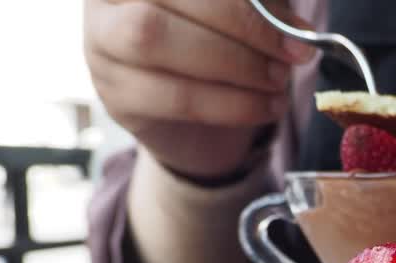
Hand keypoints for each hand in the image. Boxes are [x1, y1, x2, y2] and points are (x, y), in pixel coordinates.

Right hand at [83, 0, 314, 179]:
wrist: (189, 118)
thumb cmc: (214, 43)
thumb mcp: (236, 13)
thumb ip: (257, 4)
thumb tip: (293, 22)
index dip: (241, 1)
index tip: (294, 23)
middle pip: (163, 1)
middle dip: (242, 25)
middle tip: (294, 52)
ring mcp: (101, 44)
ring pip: (154, 41)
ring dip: (234, 65)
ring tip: (279, 80)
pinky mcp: (116, 95)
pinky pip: (174, 97)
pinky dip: (231, 105)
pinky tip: (266, 107)